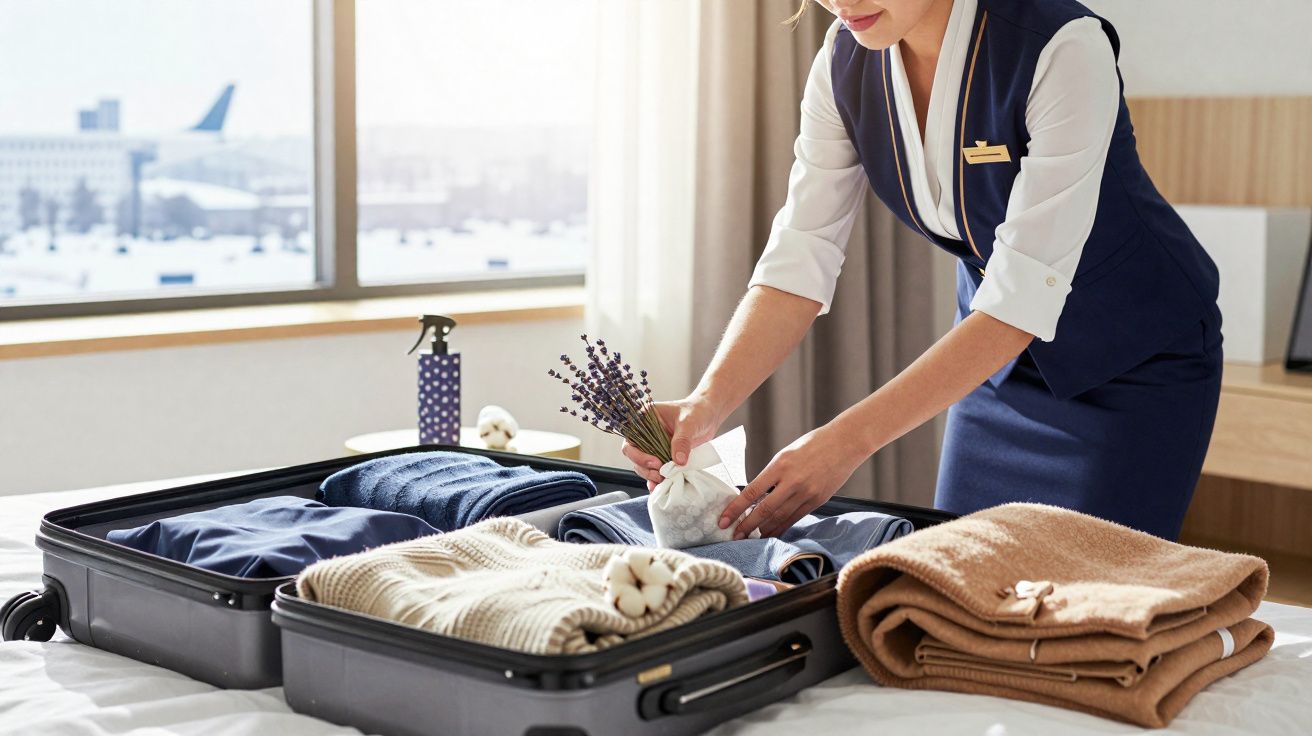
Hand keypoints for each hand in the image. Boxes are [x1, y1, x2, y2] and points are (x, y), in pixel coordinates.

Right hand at [621, 396, 723, 490]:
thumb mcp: (688, 423)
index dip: (638, 454)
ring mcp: (654, 445)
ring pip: (643, 464)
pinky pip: (655, 469)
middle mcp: (646, 433)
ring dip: (651, 475)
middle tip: (660, 473)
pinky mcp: (663, 455)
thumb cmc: (696, 411)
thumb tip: (678, 461)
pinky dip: (657, 479)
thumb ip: (682, 441)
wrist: (709, 415)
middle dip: (645, 467)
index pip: (631, 438)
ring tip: (664, 480)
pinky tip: (661, 486)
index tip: (655, 462)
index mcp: (645, 419)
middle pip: (634, 454)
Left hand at [718, 420, 871, 537]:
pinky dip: (782, 527)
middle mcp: (793, 481)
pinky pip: (796, 518)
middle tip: (734, 536)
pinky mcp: (818, 500)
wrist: (845, 443)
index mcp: (780, 465)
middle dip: (747, 525)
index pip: (752, 492)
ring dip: (763, 530)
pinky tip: (772, 533)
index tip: (724, 520)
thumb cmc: (812, 444)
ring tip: (750, 538)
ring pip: (780, 517)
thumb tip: (755, 495)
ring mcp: (807, 492)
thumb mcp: (786, 454)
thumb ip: (772, 475)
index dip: (736, 509)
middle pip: (764, 510)